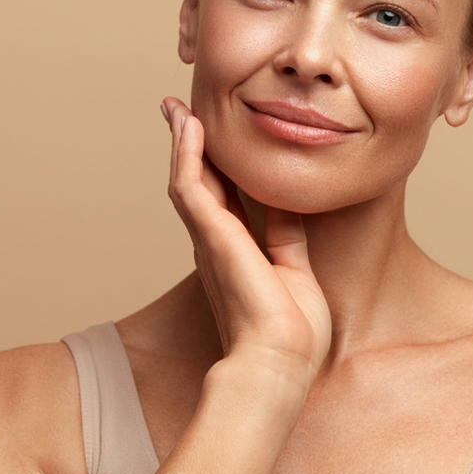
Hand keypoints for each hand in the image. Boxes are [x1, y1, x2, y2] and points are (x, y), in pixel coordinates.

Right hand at [161, 98, 331, 387]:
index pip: (221, 196)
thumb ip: (286, 234)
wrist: (282, 364)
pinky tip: (191, 126)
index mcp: (234, 250)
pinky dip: (188, 154)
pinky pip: (191, 185)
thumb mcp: (294, 268)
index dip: (215, 165)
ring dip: (183, 142)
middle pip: (197, 182)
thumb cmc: (292, 332)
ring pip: (187, 177)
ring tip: (178, 109)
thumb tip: (288, 202)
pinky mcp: (212, 236)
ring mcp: (210, 238)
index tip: (214, 138)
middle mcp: (215, 241)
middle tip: (180, 112)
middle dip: (189, 146)